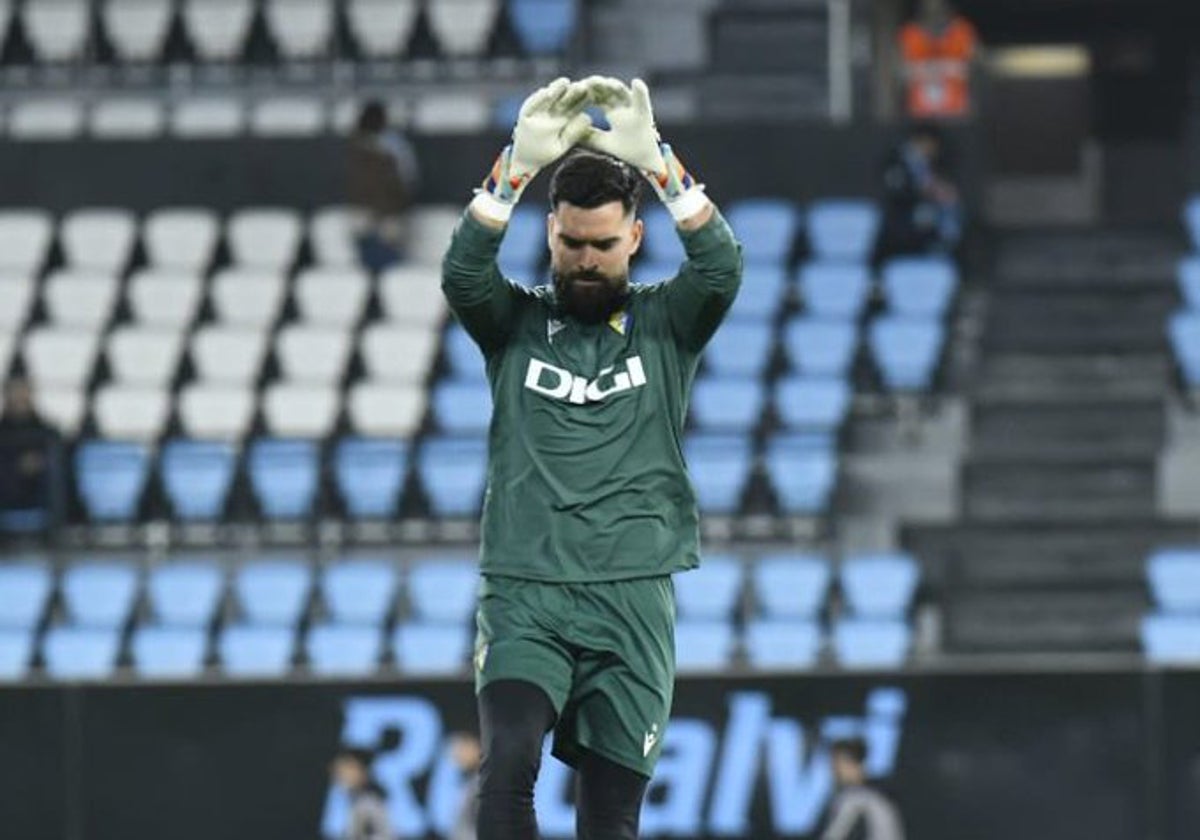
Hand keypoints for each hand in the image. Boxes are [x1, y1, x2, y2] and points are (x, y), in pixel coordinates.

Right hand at [473, 78, 590, 223]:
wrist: (525, 162)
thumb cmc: (545, 154)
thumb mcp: (563, 144)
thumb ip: (574, 132)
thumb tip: (589, 117)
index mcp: (562, 117)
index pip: (574, 106)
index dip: (583, 100)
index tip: (594, 94)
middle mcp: (550, 111)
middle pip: (562, 98)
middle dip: (571, 92)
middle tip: (583, 85)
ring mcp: (537, 111)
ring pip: (547, 97)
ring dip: (555, 90)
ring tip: (565, 82)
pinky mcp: (525, 114)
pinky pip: (530, 104)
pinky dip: (537, 99)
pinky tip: (546, 93)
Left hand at [581, 76, 709, 222]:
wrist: (645, 163)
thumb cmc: (626, 151)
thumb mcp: (604, 143)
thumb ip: (589, 136)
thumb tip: (570, 133)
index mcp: (612, 111)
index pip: (597, 98)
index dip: (586, 94)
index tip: (574, 90)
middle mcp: (623, 107)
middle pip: (608, 92)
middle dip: (598, 86)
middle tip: (585, 82)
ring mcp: (635, 108)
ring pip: (623, 93)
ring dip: (614, 86)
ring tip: (605, 82)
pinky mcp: (646, 114)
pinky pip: (644, 101)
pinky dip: (641, 92)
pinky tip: (636, 83)